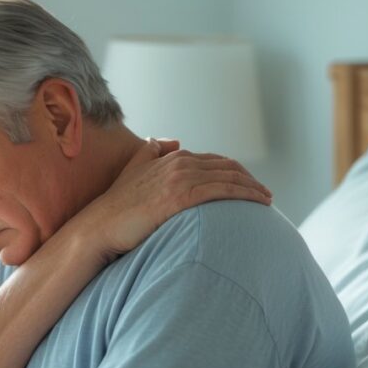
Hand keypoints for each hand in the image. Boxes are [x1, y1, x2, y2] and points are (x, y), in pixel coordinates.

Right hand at [78, 138, 271, 262]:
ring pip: (229, 178)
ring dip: (253, 187)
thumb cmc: (116, 206)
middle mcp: (179, 162)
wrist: (100, 226)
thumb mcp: (134, 168)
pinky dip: (245, 195)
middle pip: (227, 167)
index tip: (249, 183)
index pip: (214, 160)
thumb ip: (153, 151)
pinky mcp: (181, 197)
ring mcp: (180, 178)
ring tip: (267, 200)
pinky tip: (259, 203)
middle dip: (249, 179)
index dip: (235, 171)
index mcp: (172, 157)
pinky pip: (223, 192)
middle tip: (265, 193)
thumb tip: (173, 141)